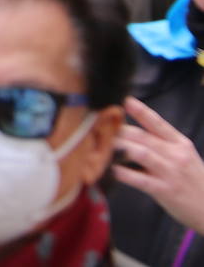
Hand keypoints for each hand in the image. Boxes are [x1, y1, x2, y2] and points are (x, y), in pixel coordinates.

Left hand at [112, 96, 203, 232]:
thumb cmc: (193, 180)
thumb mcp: (183, 156)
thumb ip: (161, 144)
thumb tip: (128, 133)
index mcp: (179, 143)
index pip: (158, 123)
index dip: (141, 111)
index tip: (125, 101)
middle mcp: (175, 155)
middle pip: (142, 137)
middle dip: (119, 131)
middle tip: (99, 128)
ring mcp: (170, 172)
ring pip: (141, 153)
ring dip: (119, 148)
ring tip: (102, 145)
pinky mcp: (165, 190)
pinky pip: (141, 180)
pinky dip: (124, 174)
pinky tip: (111, 169)